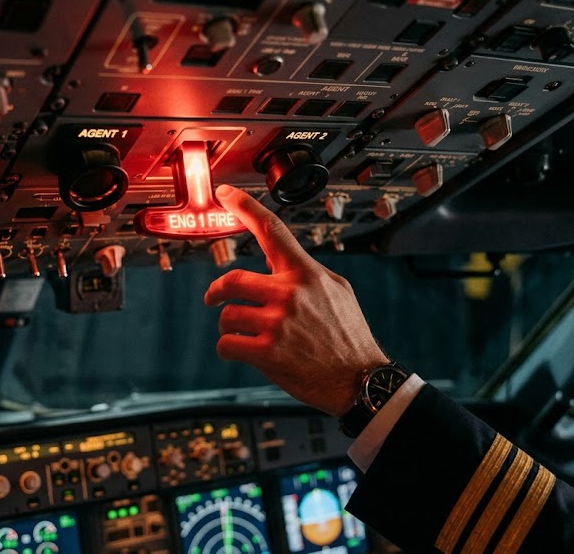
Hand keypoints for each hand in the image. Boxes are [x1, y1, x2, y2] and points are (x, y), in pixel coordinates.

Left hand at [204, 185, 388, 416]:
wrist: (360, 379)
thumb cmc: (348, 336)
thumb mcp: (338, 291)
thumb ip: (306, 272)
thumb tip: (275, 257)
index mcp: (306, 273)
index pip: (271, 229)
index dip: (244, 206)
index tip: (224, 193)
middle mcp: (290, 293)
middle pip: (232, 280)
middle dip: (217, 292)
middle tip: (214, 299)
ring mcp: (277, 323)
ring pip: (226, 316)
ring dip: (229, 327)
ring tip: (245, 335)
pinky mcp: (267, 352)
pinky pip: (226, 345)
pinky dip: (229, 349)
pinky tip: (244, 352)